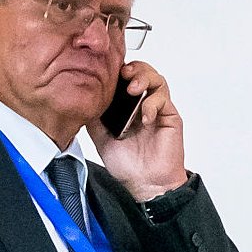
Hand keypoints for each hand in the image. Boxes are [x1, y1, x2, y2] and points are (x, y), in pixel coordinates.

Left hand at [86, 61, 186, 201]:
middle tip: (124, 74)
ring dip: (144, 78)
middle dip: (134, 68)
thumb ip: (94, 118)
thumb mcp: (100, 138)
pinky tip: (144, 117)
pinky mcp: (170, 117)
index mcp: (125, 106)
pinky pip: (164, 100)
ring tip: (133, 89)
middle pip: (143, 71)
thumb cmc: (128, 165)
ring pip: (157, 79)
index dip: (118, 70)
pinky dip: (152, 104)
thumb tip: (82, 101)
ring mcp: (157, 109)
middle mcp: (142, 104)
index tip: (108, 69)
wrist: (145, 184)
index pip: (125, 78)